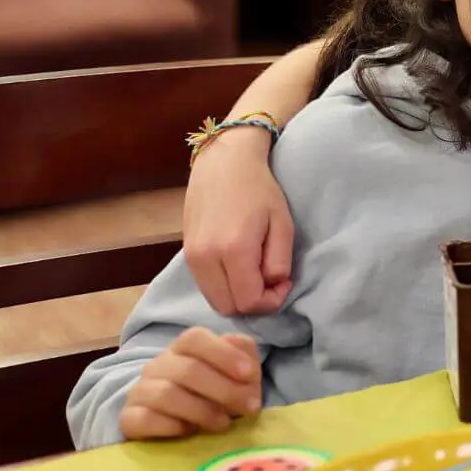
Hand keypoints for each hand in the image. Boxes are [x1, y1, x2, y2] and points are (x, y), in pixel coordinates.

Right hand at [120, 327, 262, 440]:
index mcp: (183, 348)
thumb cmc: (211, 393)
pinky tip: (189, 432)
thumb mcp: (235, 373)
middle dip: (225, 390)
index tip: (250, 374)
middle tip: (250, 408)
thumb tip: (243, 354)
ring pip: (167, 394)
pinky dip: (171, 426)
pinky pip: (145, 419)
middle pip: (188, 369)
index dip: (224, 354)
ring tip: (223, 424)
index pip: (194, 338)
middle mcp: (158, 365)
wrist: (173, 422)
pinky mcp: (129, 418)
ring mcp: (141, 390)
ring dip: (202, 410)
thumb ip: (244, 356)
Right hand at [182, 127, 294, 314]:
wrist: (223, 162)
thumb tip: (273, 286)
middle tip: (270, 281)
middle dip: (254, 303)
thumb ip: (279, 262)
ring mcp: (191, 256)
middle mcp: (206, 258)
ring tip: (256, 272)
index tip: (284, 283)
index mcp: (233, 249)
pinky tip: (239, 267)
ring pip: (215, 300)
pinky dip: (224, 286)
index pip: (248, 302)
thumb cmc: (259, 189)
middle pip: (228, 308)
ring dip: (238, 296)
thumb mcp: (282, 224)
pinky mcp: (186, 253)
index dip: (271, 301)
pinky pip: (206, 286)